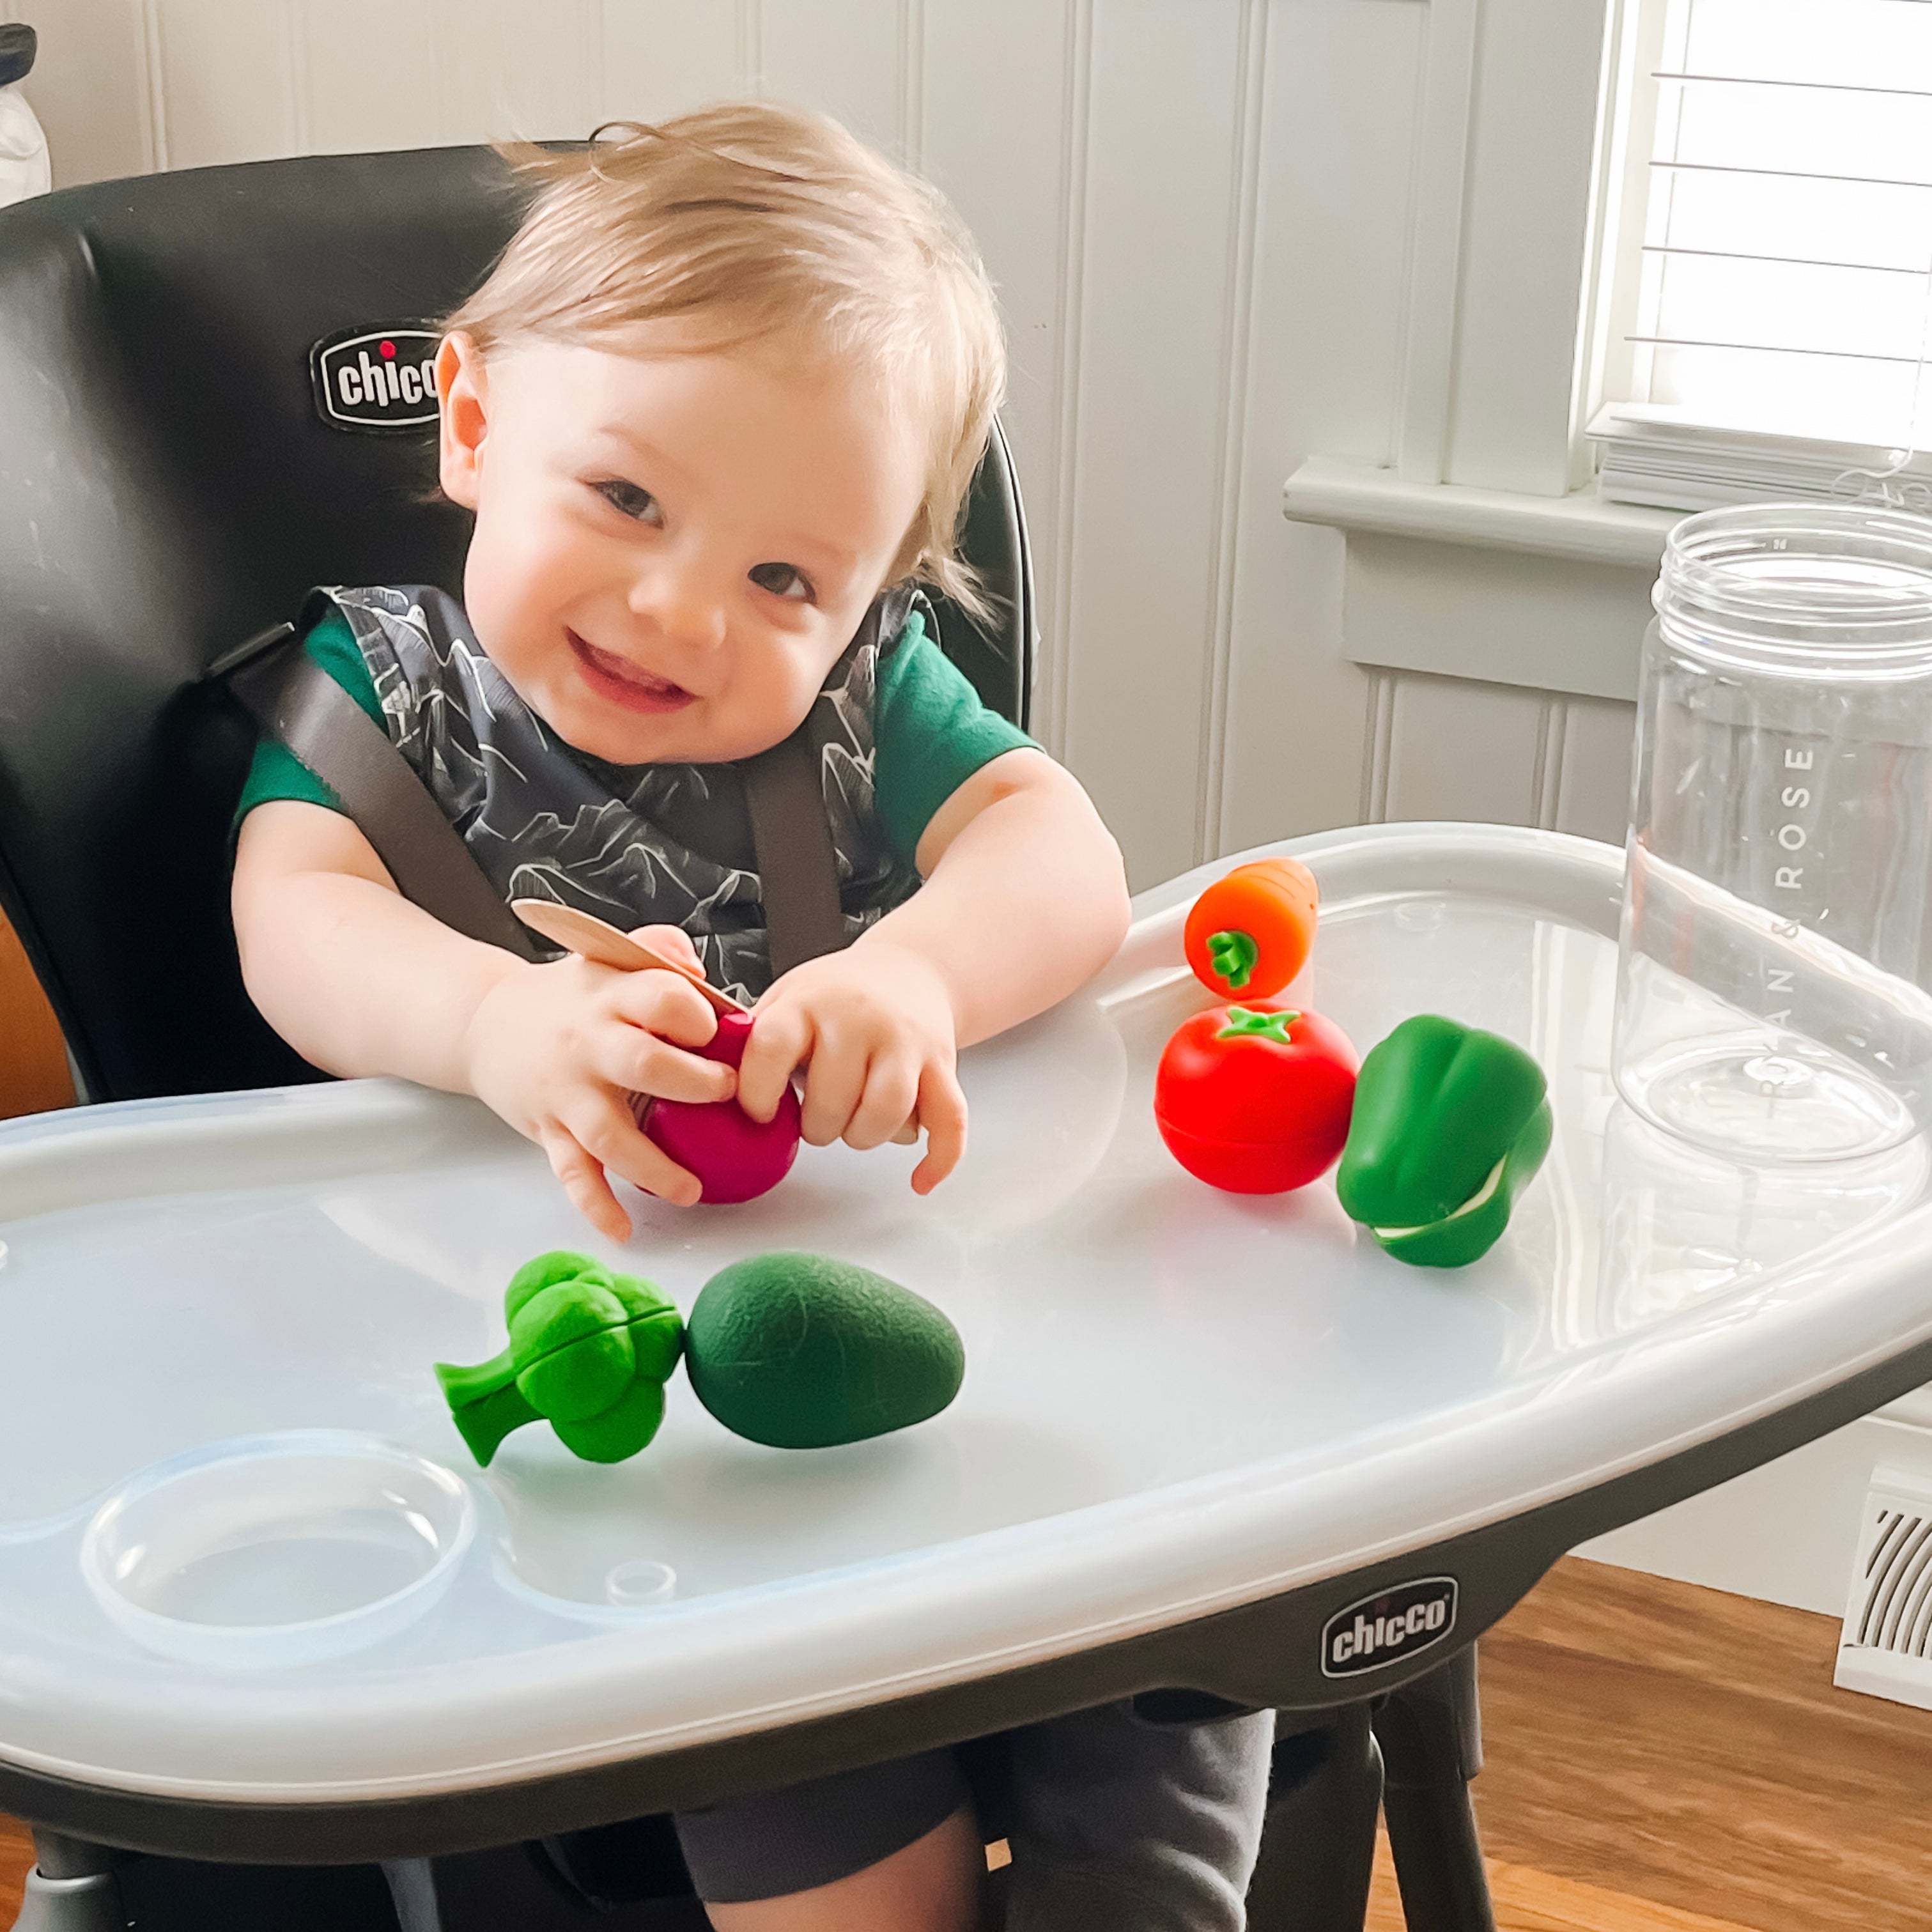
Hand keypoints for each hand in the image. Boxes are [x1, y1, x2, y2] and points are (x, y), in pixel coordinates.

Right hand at [463, 934, 733, 1238]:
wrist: (484, 1023)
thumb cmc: (569, 997)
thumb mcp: (610, 957)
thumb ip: (661, 950)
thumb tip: (705, 976)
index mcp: (612, 995)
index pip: (663, 997)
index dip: (698, 1016)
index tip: (719, 1032)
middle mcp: (589, 1043)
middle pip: (644, 1064)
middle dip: (695, 1085)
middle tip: (728, 1095)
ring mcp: (567, 1091)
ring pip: (609, 1135)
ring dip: (654, 1167)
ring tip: (692, 1189)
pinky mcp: (549, 1129)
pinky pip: (572, 1174)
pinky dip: (596, 1206)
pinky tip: (622, 1228)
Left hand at [735, 938, 967, 1193]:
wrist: (912, 969)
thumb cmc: (837, 995)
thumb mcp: (786, 998)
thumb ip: (754, 1040)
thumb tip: (706, 1086)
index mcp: (808, 1003)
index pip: (771, 1048)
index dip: (756, 1091)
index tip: (758, 1111)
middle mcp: (859, 1019)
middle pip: (833, 1097)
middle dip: (817, 1125)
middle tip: (814, 1117)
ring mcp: (905, 1043)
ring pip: (885, 1112)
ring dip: (862, 1137)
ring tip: (852, 1127)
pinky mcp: (943, 1066)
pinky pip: (950, 1121)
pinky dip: (939, 1159)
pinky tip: (919, 1180)